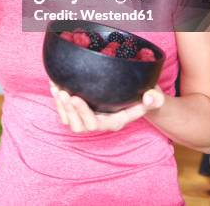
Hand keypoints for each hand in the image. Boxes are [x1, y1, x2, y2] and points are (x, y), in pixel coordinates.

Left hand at [49, 80, 164, 132]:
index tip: (76, 96)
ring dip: (61, 107)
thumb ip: (155, 98)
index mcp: (116, 122)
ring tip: (56, 89)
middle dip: (70, 110)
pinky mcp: (82, 111)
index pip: (98, 123)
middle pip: (82, 125)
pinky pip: (66, 112)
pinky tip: (54, 85)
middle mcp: (101, 123)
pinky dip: (58, 101)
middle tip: (64, 92)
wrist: (140, 97)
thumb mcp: (154, 97)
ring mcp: (90, 118)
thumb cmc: (146, 97)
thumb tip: (149, 98)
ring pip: (71, 121)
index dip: (84, 113)